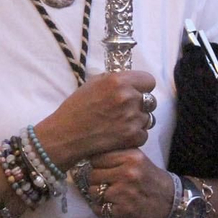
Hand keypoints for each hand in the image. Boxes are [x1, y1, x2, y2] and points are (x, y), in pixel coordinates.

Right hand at [34, 70, 156, 168]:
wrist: (66, 135)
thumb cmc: (76, 108)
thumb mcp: (93, 83)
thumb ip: (115, 80)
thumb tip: (130, 80)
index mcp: (118, 81)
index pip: (149, 81)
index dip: (142, 87)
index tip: (136, 91)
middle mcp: (128, 98)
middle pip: (151, 100)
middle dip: (140, 104)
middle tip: (125, 109)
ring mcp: (132, 119)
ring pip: (148, 118)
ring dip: (137, 121)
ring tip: (120, 123)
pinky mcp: (132, 137)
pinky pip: (144, 134)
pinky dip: (134, 136)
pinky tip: (119, 134)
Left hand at [86, 149, 173, 217]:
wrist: (171, 202)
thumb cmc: (150, 179)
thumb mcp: (138, 159)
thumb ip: (118, 154)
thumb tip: (90, 154)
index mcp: (130, 156)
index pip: (97, 158)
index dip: (98, 165)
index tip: (104, 169)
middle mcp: (127, 173)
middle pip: (93, 175)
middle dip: (97, 181)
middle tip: (108, 184)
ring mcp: (125, 192)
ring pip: (94, 192)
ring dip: (99, 196)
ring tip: (112, 196)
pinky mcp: (124, 210)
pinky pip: (100, 208)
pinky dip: (103, 209)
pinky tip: (114, 207)